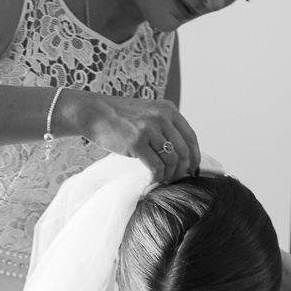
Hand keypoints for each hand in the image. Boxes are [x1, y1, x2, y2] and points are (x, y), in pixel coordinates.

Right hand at [65, 92, 200, 183]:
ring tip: (161, 180)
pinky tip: (150, 181)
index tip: (192, 171)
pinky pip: (156, 167)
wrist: (94, 113)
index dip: (195, 157)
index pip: (191, 137)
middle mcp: (162, 117)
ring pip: (172, 161)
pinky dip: (156, 178)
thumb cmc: (119, 118)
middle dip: (182, 171)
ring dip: (169, 176)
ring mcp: (150, 129)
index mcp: (168, 110)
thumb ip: (164, 127)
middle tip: (174, 180)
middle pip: (184, 152)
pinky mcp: (137, 142)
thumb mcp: (147, 114)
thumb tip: (180, 154)